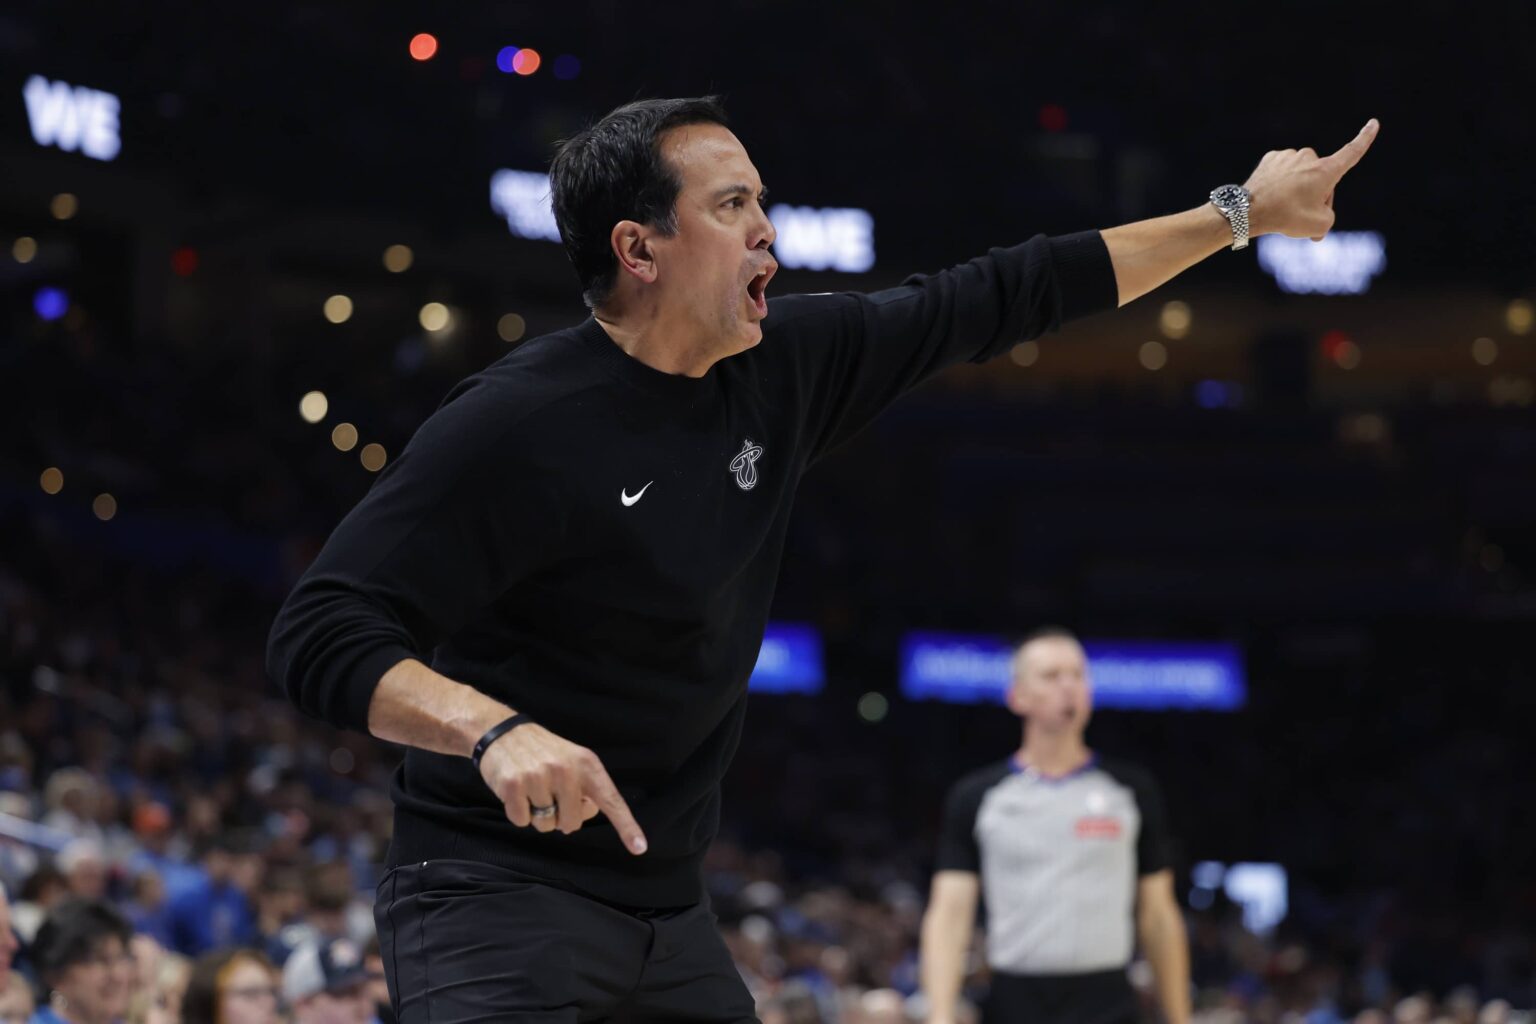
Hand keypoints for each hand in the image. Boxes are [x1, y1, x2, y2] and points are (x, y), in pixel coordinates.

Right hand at [476, 721, 648, 854]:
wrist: (501, 731)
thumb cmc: (542, 752)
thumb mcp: (573, 760)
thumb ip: (586, 787)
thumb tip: (588, 812)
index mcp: (587, 764)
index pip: (611, 800)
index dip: (626, 826)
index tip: (640, 848)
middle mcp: (566, 770)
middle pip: (572, 824)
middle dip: (560, 816)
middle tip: (548, 792)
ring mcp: (539, 777)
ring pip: (546, 826)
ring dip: (537, 814)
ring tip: (531, 787)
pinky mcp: (514, 785)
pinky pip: (522, 822)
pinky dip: (518, 812)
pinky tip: (516, 790)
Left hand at [1244, 118, 1378, 241]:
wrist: (1248, 211)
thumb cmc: (1286, 216)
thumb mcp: (1319, 225)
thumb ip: (1328, 216)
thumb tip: (1318, 210)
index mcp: (1326, 169)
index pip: (1352, 152)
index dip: (1365, 138)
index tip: (1373, 123)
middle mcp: (1309, 157)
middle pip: (1322, 178)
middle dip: (1317, 196)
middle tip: (1302, 216)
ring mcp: (1289, 155)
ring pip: (1301, 175)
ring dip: (1298, 190)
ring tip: (1284, 208)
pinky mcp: (1271, 158)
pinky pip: (1283, 172)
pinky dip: (1281, 184)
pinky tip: (1272, 196)